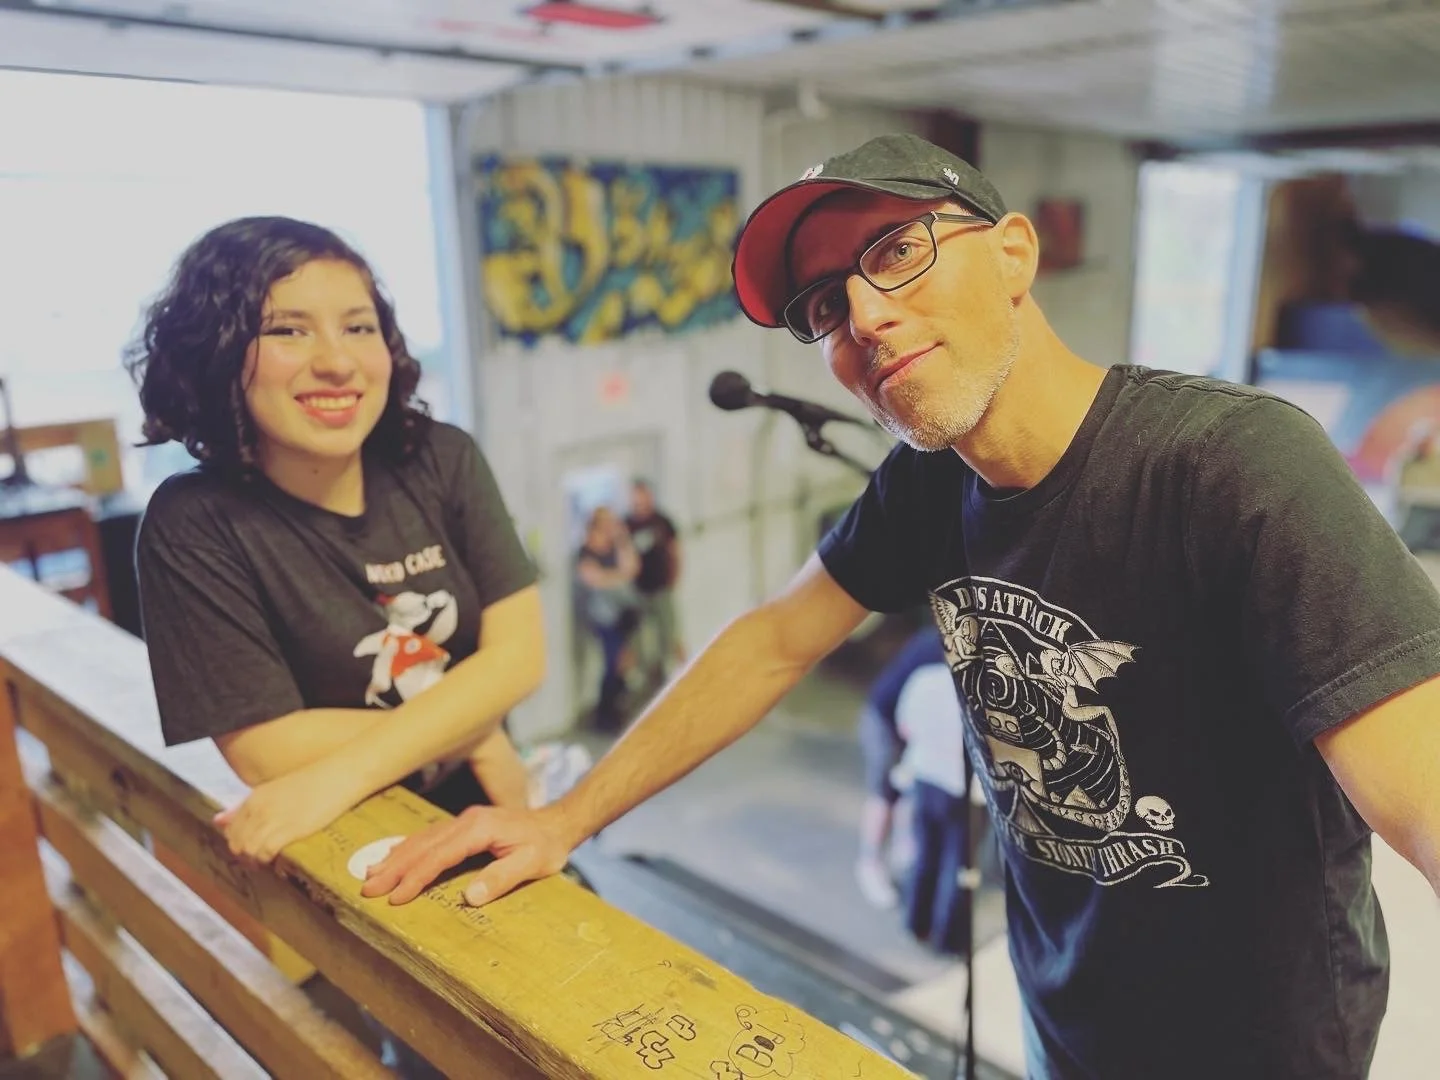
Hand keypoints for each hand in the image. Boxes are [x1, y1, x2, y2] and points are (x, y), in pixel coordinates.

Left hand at [213, 759, 362, 863]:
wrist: (340, 774)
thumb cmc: (315, 781)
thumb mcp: (276, 791)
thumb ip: (248, 807)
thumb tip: (218, 820)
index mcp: (254, 797)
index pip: (231, 829)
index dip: (240, 843)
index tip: (253, 848)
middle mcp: (258, 808)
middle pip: (236, 842)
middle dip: (245, 855)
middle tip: (261, 859)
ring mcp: (272, 818)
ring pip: (248, 850)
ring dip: (256, 859)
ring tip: (271, 860)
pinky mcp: (288, 829)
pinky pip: (264, 852)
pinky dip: (269, 859)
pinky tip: (280, 857)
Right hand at [360, 802, 574, 906]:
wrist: (558, 823)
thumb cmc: (547, 847)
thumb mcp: (531, 864)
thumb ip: (501, 878)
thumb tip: (469, 897)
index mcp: (479, 829)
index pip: (439, 856)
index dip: (416, 877)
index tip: (395, 897)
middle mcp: (466, 821)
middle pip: (423, 845)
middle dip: (395, 867)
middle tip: (368, 887)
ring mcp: (464, 821)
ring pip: (422, 838)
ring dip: (396, 856)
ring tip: (370, 873)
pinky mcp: (465, 825)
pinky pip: (430, 836)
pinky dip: (409, 846)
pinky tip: (395, 854)